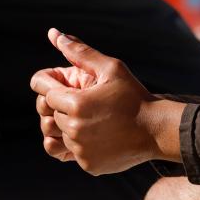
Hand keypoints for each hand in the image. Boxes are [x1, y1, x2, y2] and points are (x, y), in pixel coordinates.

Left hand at [30, 28, 165, 174]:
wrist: (156, 129)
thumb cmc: (135, 95)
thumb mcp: (111, 68)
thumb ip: (80, 52)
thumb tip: (54, 34)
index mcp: (75, 103)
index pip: (43, 91)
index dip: (49, 83)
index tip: (60, 83)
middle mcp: (73, 129)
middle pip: (50, 113)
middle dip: (63, 104)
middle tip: (87, 100)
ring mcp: (79, 150)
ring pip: (59, 134)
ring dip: (70, 125)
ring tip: (92, 118)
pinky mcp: (87, 165)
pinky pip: (71, 153)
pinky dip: (81, 143)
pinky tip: (100, 134)